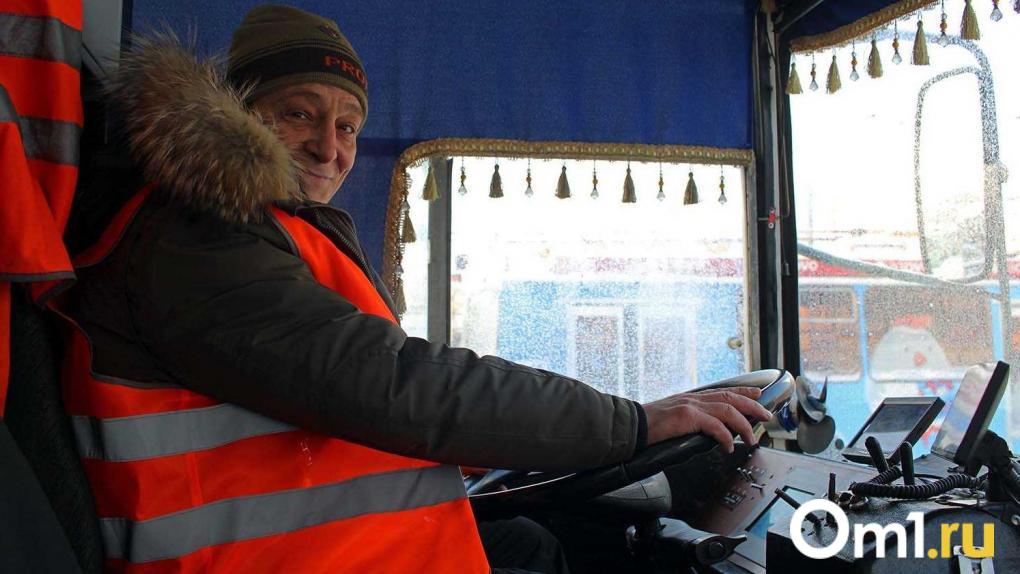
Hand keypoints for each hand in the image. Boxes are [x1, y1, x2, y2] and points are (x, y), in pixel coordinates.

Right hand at [641, 387, 773, 452]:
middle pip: (731, 397)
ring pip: (728, 410)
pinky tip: (729, 446)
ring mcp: (691, 406)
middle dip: (752, 405)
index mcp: (691, 398)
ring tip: (751, 438)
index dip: (743, 391)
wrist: (631, 426)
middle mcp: (693, 398)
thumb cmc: (649, 426)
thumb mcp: (673, 419)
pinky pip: (715, 426)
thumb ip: (690, 421)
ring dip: (744, 425)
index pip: (723, 391)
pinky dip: (726, 437)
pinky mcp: (687, 417)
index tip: (757, 393)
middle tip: (766, 415)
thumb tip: (707, 432)